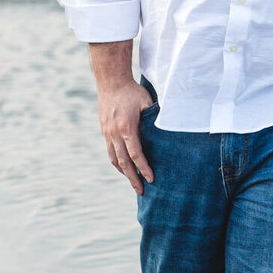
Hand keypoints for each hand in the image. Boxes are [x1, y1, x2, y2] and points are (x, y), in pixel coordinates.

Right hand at [98, 77, 154, 193]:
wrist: (111, 81)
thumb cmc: (132, 91)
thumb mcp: (147, 101)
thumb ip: (155, 116)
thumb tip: (168, 131)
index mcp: (126, 127)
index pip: (135, 154)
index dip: (143, 168)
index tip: (151, 179)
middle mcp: (114, 133)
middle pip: (123, 162)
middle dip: (133, 178)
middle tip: (141, 191)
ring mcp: (107, 133)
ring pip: (114, 159)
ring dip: (124, 173)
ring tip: (133, 182)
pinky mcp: (104, 131)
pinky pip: (110, 152)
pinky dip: (118, 162)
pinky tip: (125, 168)